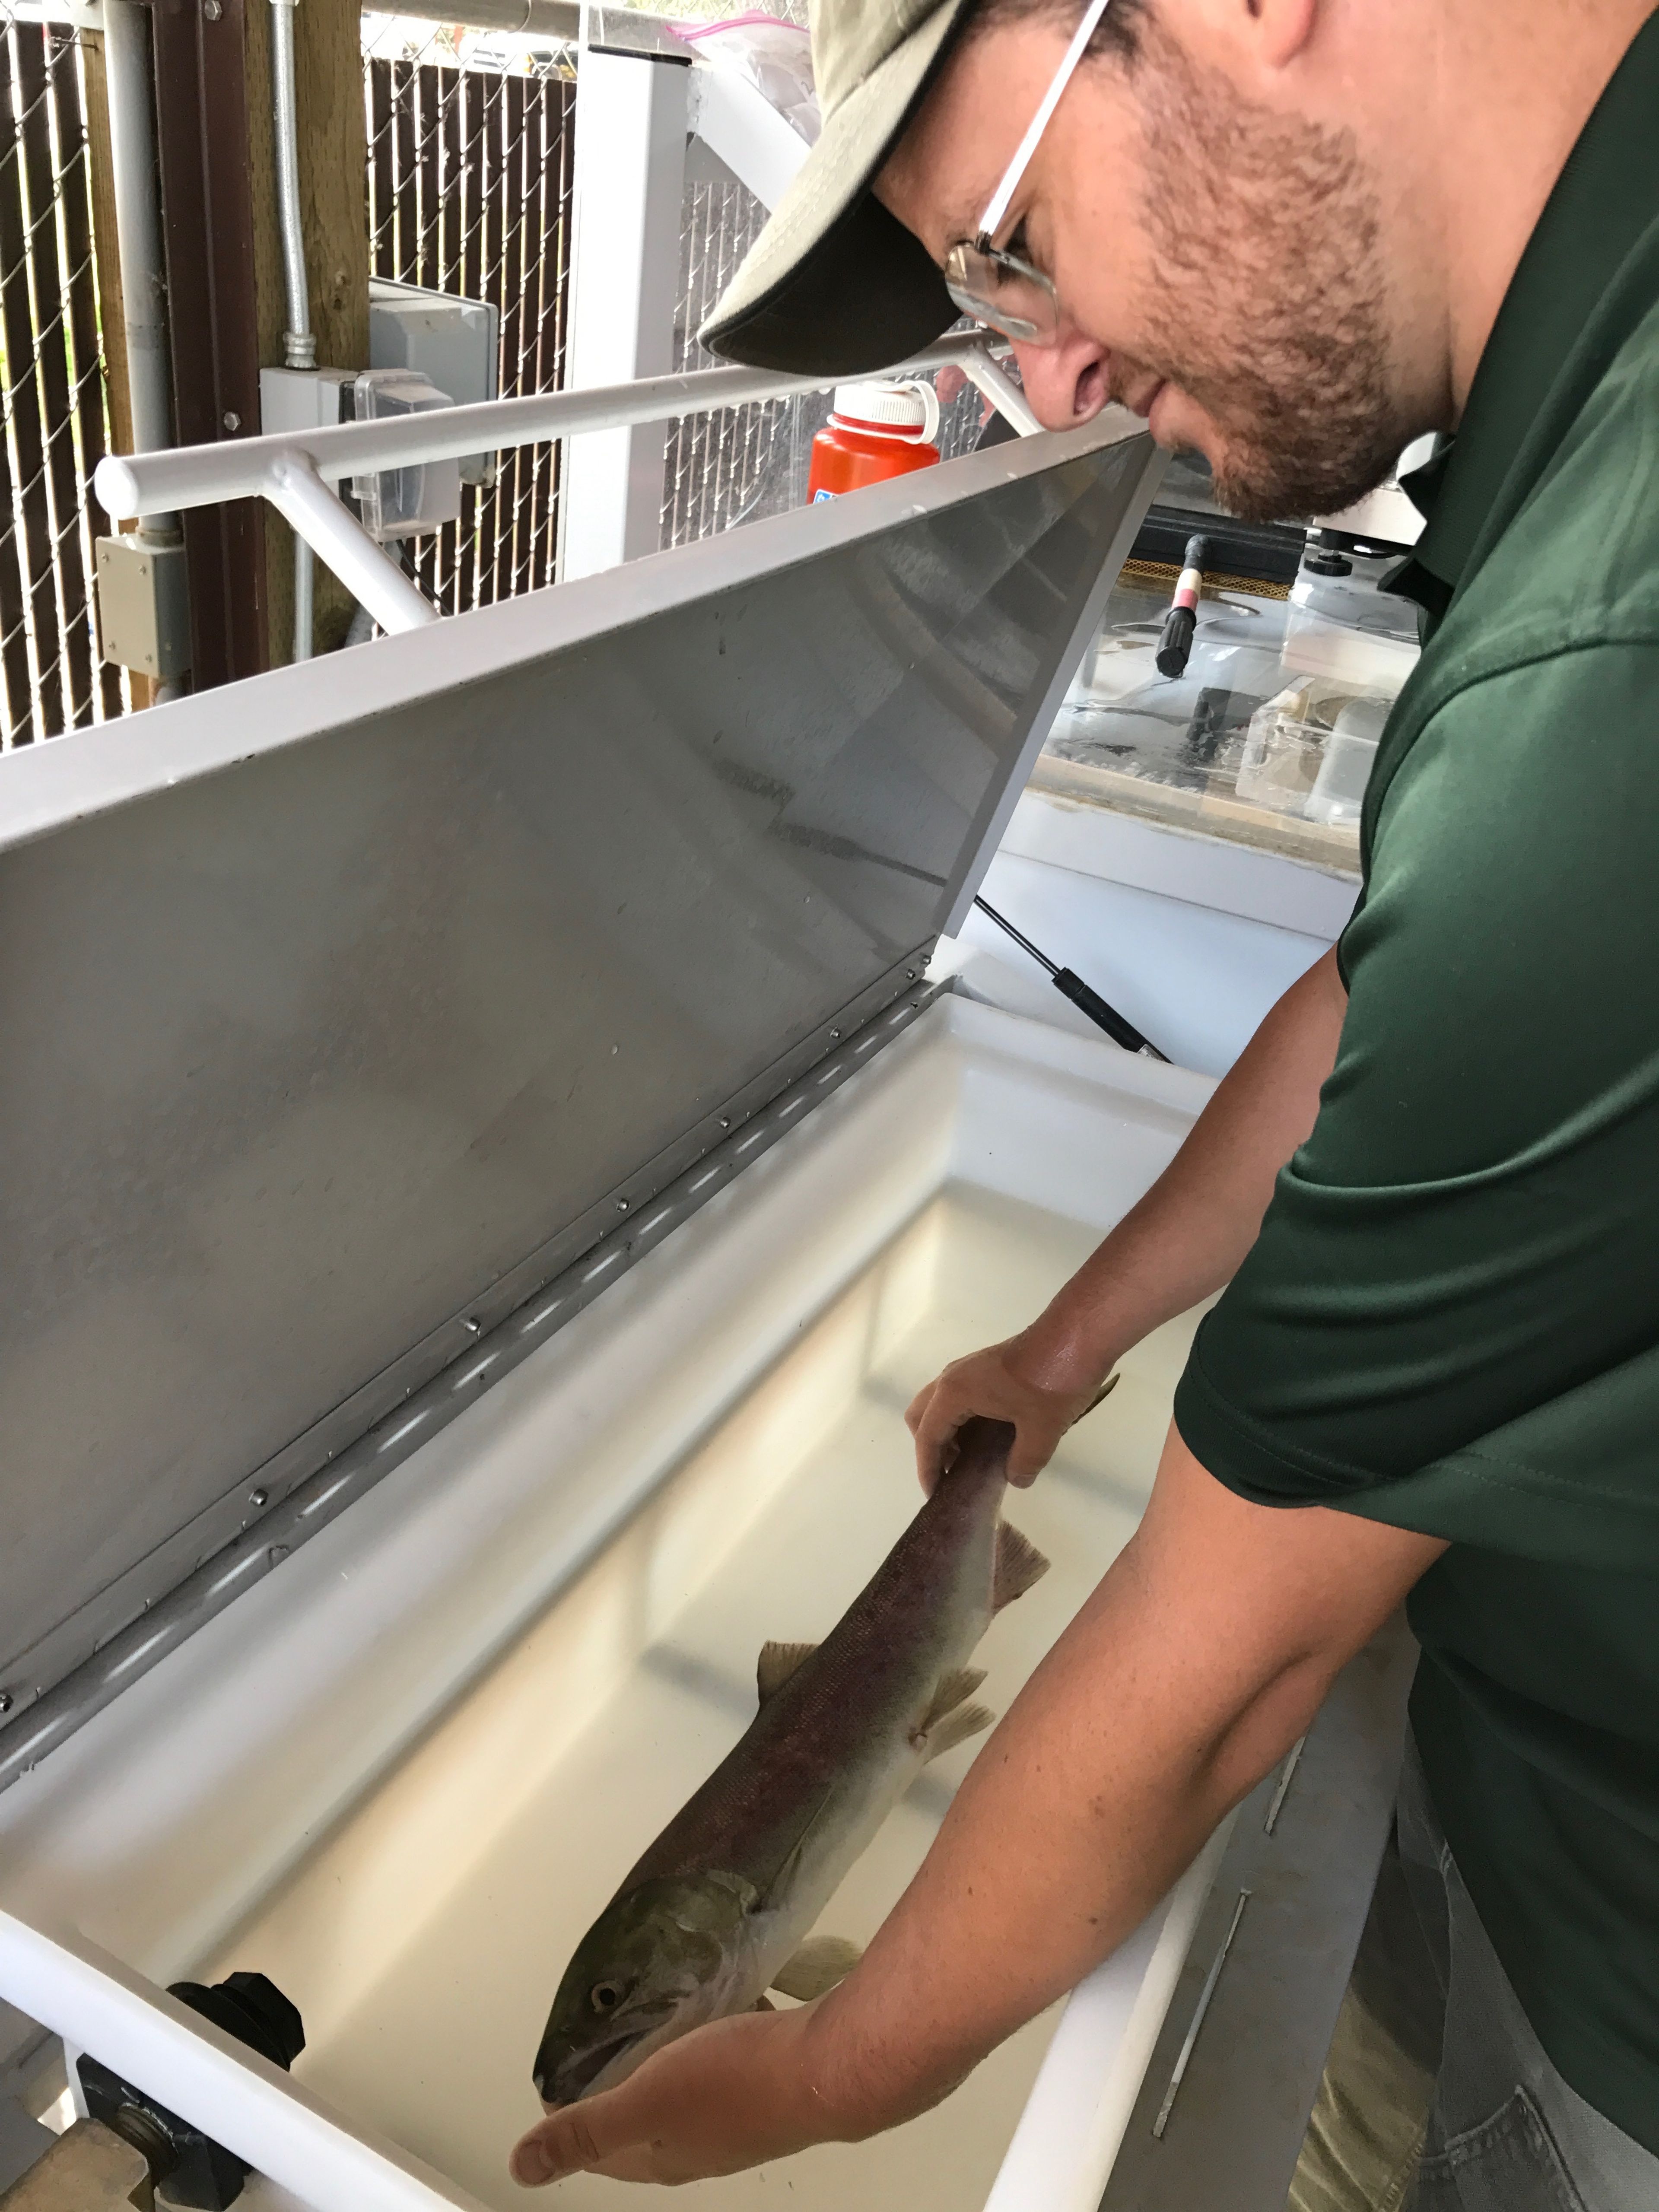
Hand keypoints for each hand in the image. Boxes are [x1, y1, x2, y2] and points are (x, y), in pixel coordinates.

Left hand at [509, 2004, 866, 2187]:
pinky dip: (703, 2044)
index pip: (597, 2149)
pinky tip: (705, 2012)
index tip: (560, 2067)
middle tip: (598, 2034)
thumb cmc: (734, 2083)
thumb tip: (521, 2168)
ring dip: (661, 2062)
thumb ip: (586, 2130)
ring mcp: (737, 2120)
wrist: (829, 2067)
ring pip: (681, 2094)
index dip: (569, 2113)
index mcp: (660, 2158)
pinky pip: (720, 2069)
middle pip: (638, 2122)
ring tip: (648, 2015)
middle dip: (613, 2085)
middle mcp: (698, 2148)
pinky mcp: (766, 2088)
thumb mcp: (646, 2100)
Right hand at [905, 1329, 1112, 1491]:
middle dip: (931, 1447)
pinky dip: (963, 1419)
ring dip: (947, 1431)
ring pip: (941, 1404)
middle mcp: (953, 1377)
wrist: (1077, 1335)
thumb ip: (1024, 1462)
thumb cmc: (1053, 1381)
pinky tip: (988, 1438)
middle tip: (952, 1474)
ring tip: (971, 1461)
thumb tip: (1016, 1480)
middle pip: (922, 1415)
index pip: (927, 1437)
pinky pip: (960, 1397)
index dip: (928, 1469)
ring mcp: (969, 1368)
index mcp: (956, 1392)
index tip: (935, 1495)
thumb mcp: (1041, 1431)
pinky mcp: (986, 1366)